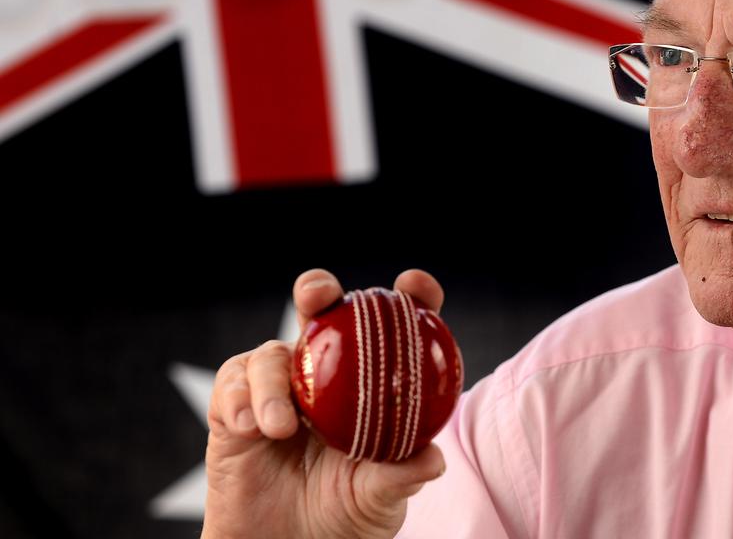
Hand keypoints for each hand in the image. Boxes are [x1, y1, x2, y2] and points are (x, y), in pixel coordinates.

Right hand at [202, 269, 448, 538]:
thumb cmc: (343, 516)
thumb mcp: (380, 499)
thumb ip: (401, 476)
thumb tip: (432, 459)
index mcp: (368, 383)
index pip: (392, 326)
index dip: (409, 298)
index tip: (415, 286)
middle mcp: (322, 376)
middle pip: (319, 312)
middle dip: (317, 290)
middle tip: (318, 295)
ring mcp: (277, 389)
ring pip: (270, 354)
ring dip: (272, 382)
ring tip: (279, 427)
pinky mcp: (235, 412)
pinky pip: (231, 388)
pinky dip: (239, 401)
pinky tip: (254, 427)